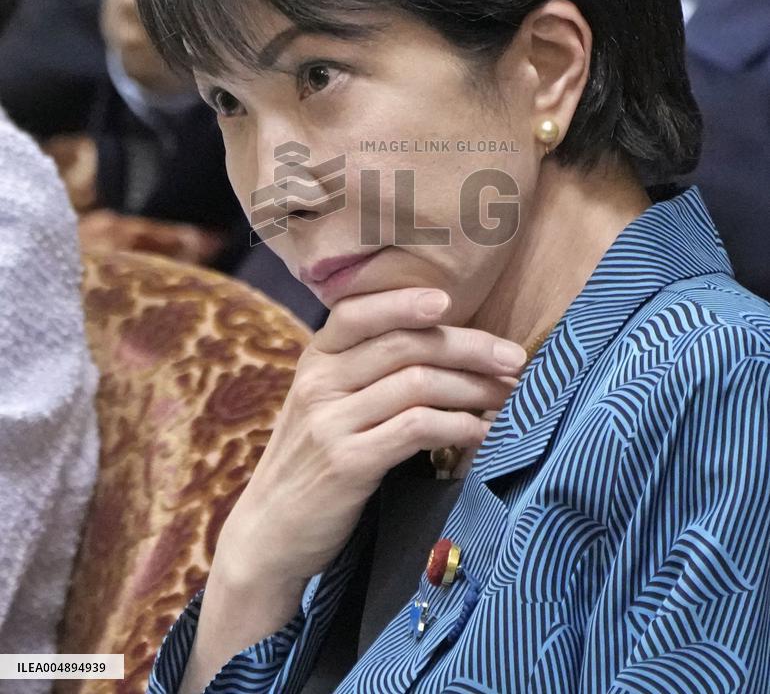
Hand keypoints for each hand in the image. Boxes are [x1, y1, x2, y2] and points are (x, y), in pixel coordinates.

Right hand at [214, 286, 524, 608]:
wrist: (268, 533)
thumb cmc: (312, 462)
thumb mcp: (325, 404)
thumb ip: (365, 371)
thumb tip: (446, 343)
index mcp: (315, 359)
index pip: (357, 312)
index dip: (402, 301)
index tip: (448, 300)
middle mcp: (319, 382)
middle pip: (405, 345)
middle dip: (469, 347)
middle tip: (515, 358)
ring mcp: (330, 423)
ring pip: (418, 383)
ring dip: (474, 387)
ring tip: (510, 395)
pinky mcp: (348, 463)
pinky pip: (416, 428)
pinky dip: (460, 426)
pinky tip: (484, 432)